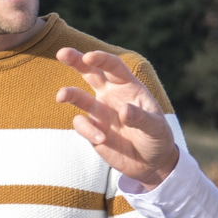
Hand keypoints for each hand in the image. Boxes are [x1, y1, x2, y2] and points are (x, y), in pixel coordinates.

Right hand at [53, 47, 180, 186]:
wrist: (150, 164)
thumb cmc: (157, 138)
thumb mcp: (156, 128)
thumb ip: (141, 118)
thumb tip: (122, 110)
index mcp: (128, 87)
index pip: (113, 67)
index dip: (101, 59)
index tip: (89, 56)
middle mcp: (110, 95)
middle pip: (90, 72)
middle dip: (75, 61)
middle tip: (62, 53)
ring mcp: (99, 112)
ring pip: (78, 97)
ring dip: (69, 94)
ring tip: (61, 96)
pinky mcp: (92, 130)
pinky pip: (82, 125)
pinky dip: (88, 130)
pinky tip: (102, 139)